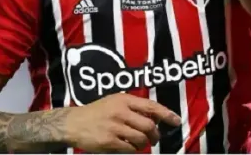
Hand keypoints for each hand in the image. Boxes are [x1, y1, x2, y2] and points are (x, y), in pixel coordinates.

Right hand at [64, 93, 180, 152]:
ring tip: (139, 143)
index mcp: (124, 100)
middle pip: (149, 125)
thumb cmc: (96, 112)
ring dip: (144, 144)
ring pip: (141, 139)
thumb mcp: (114, 102)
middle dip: (155, 134)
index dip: (167, 114)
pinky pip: (130, 149)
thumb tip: (157, 117)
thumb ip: (133, 107)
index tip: (177, 121)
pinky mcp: (109, 142)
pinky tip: (127, 147)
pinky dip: (132, 150)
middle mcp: (120, 112)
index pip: (151, 106)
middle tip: (154, 139)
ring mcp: (114, 127)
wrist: (73, 123)